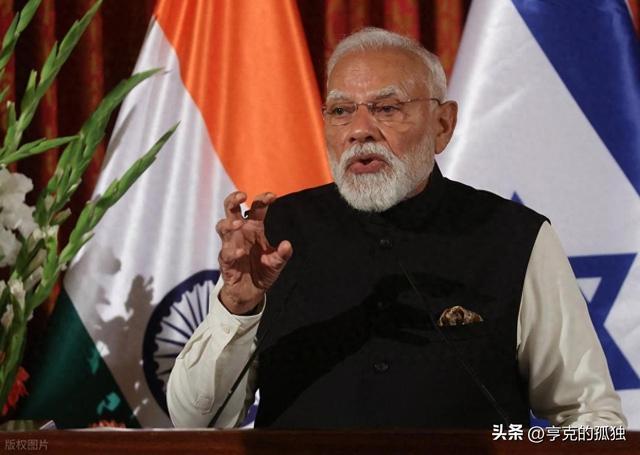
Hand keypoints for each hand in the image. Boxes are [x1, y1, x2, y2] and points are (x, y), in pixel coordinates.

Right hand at [216, 191, 292, 314]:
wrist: (251, 292)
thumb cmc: (263, 271)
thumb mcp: (276, 263)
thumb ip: (282, 255)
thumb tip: (287, 245)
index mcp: (254, 228)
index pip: (256, 208)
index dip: (262, 199)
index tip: (272, 196)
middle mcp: (240, 232)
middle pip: (231, 209)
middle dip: (233, 199)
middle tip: (242, 195)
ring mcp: (231, 245)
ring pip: (222, 227)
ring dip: (229, 224)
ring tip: (238, 224)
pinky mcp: (225, 261)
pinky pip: (225, 253)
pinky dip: (231, 251)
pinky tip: (240, 252)